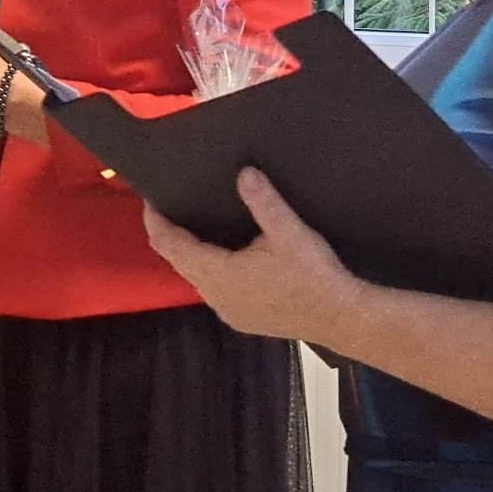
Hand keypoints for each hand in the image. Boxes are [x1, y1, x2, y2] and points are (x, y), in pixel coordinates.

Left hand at [142, 168, 363, 343]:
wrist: (341, 317)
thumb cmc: (313, 275)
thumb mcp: (289, 232)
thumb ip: (264, 202)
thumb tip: (244, 173)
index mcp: (219, 273)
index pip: (170, 246)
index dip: (156, 222)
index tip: (151, 200)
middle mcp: (215, 295)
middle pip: (178, 261)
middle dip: (170, 235)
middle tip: (169, 207)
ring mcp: (227, 310)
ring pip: (195, 277)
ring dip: (190, 254)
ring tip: (193, 227)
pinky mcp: (242, 319)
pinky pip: (213, 290)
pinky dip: (208, 270)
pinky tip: (221, 257)